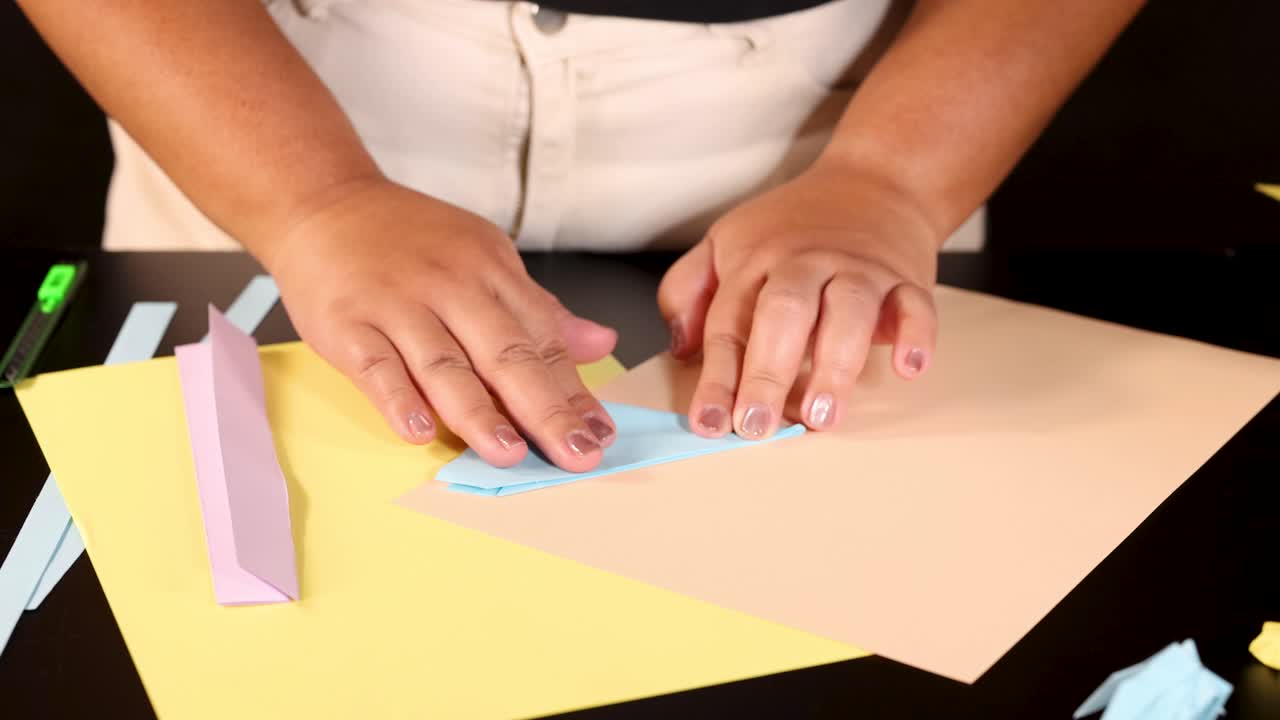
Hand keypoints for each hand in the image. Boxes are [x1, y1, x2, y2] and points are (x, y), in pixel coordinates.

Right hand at [265, 179, 618, 470]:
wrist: (324, 202)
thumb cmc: (410, 241)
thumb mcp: (484, 258)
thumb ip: (539, 309)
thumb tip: (600, 343)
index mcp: (491, 270)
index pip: (542, 338)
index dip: (574, 390)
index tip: (600, 434)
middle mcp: (449, 286)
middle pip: (504, 354)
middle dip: (545, 408)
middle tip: (575, 454)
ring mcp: (397, 304)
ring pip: (444, 365)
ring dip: (478, 413)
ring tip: (509, 453)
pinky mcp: (346, 322)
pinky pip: (376, 365)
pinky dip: (397, 398)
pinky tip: (419, 430)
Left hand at [658, 160, 941, 437]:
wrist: (875, 182)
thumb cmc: (793, 225)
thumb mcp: (724, 242)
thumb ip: (688, 290)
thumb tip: (679, 348)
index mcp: (755, 263)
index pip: (729, 324)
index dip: (716, 377)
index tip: (709, 422)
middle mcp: (805, 264)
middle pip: (782, 315)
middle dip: (766, 373)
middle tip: (756, 424)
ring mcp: (858, 270)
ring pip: (846, 312)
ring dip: (834, 366)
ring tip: (822, 416)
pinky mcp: (905, 278)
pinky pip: (915, 305)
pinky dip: (915, 336)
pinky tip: (906, 368)